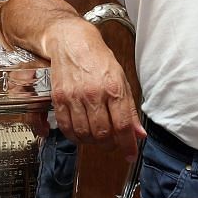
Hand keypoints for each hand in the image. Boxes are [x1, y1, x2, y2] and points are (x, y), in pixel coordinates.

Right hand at [44, 19, 142, 160]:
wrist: (71, 42)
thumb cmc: (98, 59)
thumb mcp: (121, 80)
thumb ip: (130, 110)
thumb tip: (139, 134)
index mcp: (114, 88)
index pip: (123, 125)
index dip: (128, 145)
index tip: (130, 155)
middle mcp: (94, 94)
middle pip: (103, 134)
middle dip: (110, 145)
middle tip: (113, 143)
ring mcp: (74, 97)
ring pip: (84, 134)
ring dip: (92, 142)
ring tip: (97, 138)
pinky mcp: (59, 98)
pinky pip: (66, 127)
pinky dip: (75, 137)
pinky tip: (81, 133)